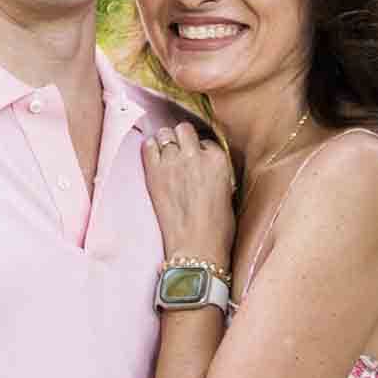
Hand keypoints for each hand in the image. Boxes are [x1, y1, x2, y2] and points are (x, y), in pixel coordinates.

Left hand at [143, 121, 234, 271]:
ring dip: (166, 141)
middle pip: (184, 129)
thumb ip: (216, 170)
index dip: (201, 149)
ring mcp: (172, 162)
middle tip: (181, 151)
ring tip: (167, 153)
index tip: (198, 159)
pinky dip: (150, 147)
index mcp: (218, 159)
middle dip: (183, 138)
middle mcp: (195, 155)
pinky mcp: (154, 173)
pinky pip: (148, 146)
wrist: (197, 247)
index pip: (207, 140)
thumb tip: (206, 164)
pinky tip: (154, 157)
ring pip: (165, 133)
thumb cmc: (218, 227)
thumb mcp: (228, 191)